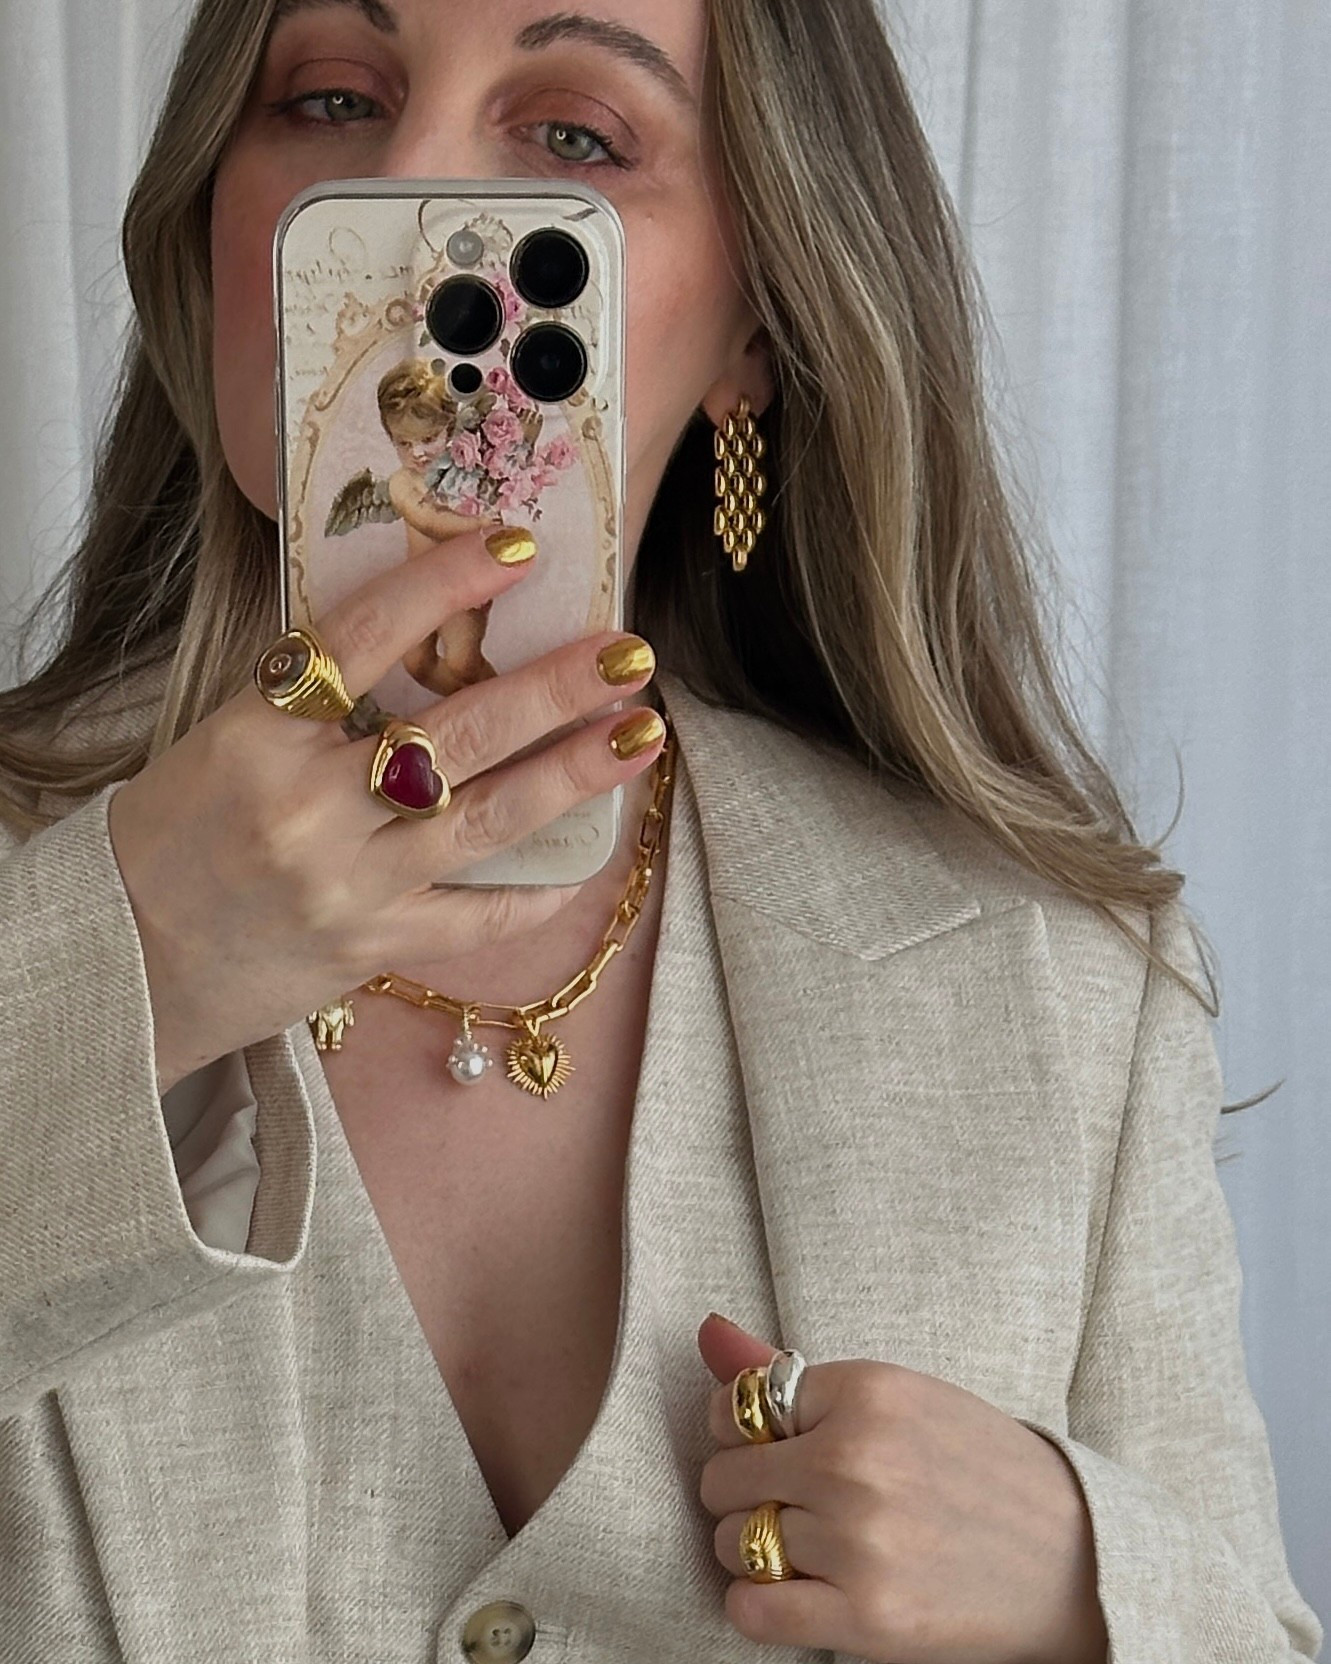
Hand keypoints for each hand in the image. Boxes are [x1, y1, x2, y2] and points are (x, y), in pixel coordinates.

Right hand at [108, 525, 661, 1091]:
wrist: (128, 956)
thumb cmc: (182, 831)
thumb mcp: (227, 741)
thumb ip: (317, 698)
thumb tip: (435, 635)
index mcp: (257, 737)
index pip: (363, 640)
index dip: (444, 587)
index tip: (516, 549)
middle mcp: (305, 809)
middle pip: (455, 732)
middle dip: (554, 687)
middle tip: (628, 653)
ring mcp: (344, 884)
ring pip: (486, 819)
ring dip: (573, 775)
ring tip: (640, 736)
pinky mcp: (370, 947)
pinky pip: (476, 919)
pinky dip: (536, 890)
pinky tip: (588, 857)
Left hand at [697, 1314, 1107, 1663]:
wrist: (1074, 1556)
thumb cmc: (977, 1469)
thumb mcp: (900, 1398)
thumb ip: (798, 1379)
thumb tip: (707, 1333)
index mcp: (867, 1390)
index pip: (740, 1405)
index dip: (745, 1432)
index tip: (773, 1449)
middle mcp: (856, 1458)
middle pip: (724, 1476)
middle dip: (743, 1491)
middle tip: (790, 1502)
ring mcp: (859, 1540)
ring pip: (733, 1541)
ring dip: (753, 1550)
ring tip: (805, 1547)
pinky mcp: (868, 1617)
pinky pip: (752, 1609)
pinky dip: (756, 1605)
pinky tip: (795, 1591)